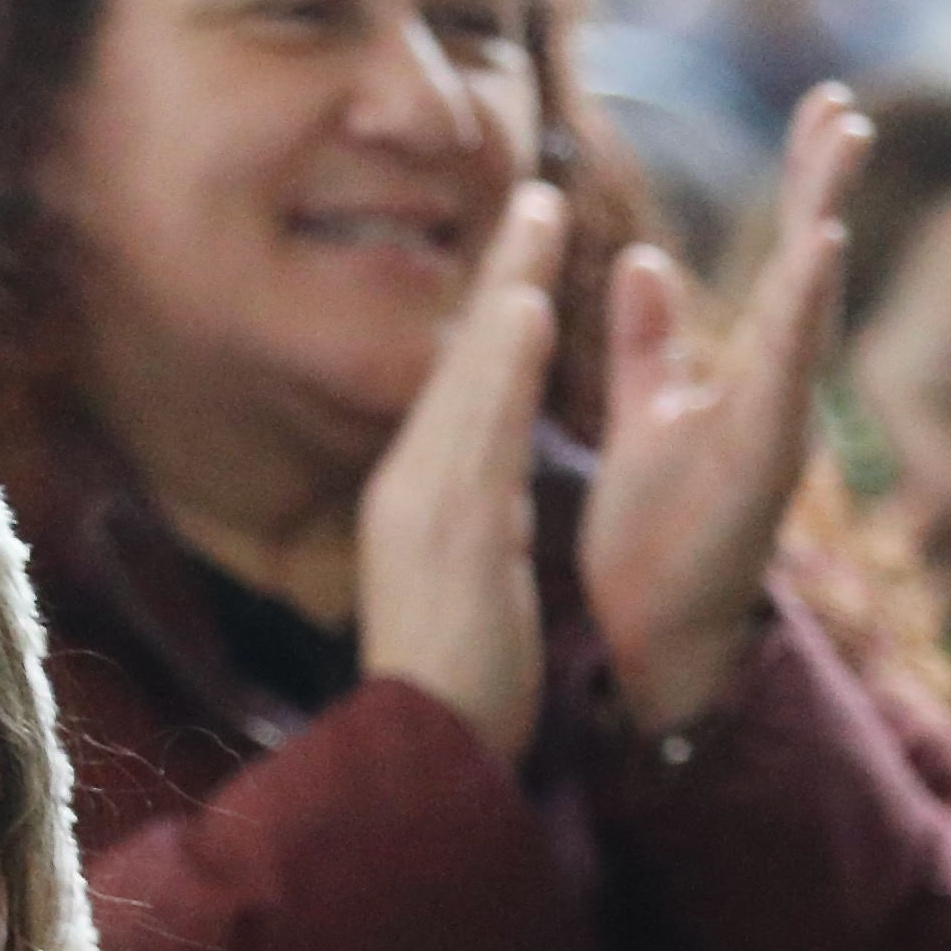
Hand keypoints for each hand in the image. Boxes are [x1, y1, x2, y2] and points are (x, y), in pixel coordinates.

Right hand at [354, 184, 561, 756]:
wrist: (424, 754)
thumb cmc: (451, 681)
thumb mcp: (460, 579)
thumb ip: (471, 515)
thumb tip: (486, 470)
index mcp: (417, 501)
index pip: (460, 392)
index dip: (493, 319)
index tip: (525, 253)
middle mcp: (409, 489)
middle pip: (458, 365)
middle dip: (500, 279)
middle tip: (540, 196)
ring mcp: (423, 506)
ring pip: (468, 382)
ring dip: (505, 298)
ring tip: (540, 224)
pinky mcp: (447, 531)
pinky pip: (479, 429)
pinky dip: (500, 367)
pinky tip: (527, 314)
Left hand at [583, 82, 859, 737]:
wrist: (649, 631)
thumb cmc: (657, 533)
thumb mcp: (644, 412)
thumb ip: (649, 340)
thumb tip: (645, 258)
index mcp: (747, 372)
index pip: (779, 259)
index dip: (801, 183)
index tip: (823, 107)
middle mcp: (775, 390)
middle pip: (806, 269)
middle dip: (824, 184)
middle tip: (844, 107)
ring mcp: (776, 423)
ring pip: (805, 309)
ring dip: (822, 225)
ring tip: (840, 150)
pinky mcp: (764, 459)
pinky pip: (785, 372)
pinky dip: (802, 307)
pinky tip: (819, 247)